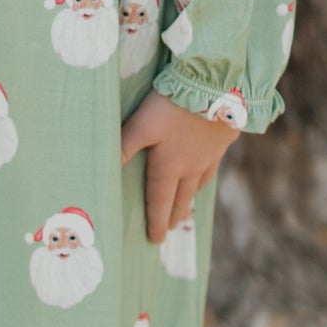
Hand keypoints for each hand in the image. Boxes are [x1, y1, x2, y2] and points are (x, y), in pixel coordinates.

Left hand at [120, 90, 238, 248]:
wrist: (215, 86)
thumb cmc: (171, 107)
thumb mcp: (141, 125)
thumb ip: (122, 147)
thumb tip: (103, 172)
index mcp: (168, 167)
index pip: (159, 200)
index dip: (156, 221)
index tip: (156, 239)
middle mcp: (190, 166)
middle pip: (181, 197)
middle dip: (173, 214)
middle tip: (171, 228)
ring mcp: (209, 155)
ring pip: (198, 183)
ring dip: (190, 198)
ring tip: (186, 208)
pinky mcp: (223, 140)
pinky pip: (213, 165)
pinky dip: (206, 176)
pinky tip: (205, 172)